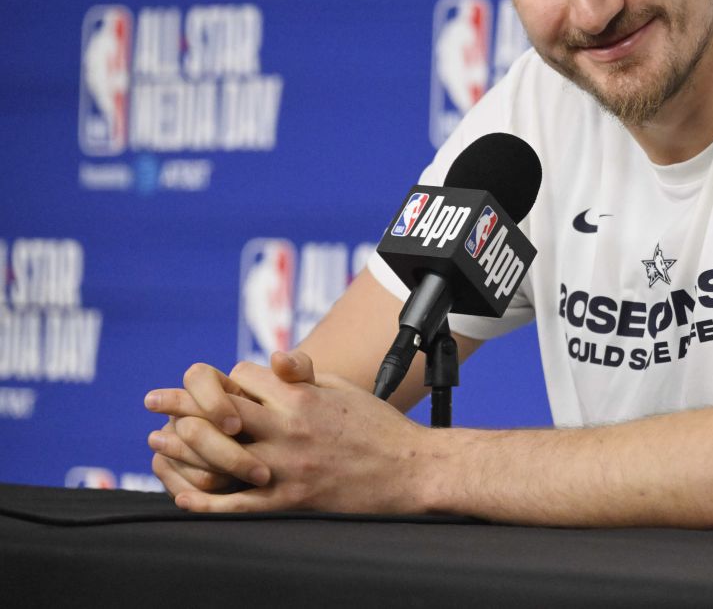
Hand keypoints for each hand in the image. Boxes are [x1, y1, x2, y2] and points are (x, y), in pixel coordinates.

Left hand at [159, 351, 431, 513]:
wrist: (409, 469)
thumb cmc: (378, 426)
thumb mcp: (342, 387)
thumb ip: (304, 374)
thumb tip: (272, 360)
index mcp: (301, 396)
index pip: (243, 376)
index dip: (227, 378)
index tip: (219, 385)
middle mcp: (288, 427)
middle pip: (219, 409)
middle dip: (181, 402)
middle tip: (153, 401)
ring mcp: (286, 465)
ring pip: (219, 453)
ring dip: (182, 447)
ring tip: (157, 443)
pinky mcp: (291, 499)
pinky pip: (238, 502)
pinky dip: (206, 500)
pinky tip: (184, 495)